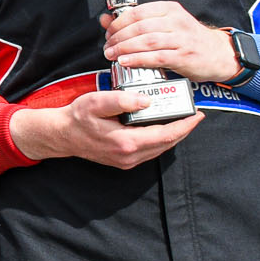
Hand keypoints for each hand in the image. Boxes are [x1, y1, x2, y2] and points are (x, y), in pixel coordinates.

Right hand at [9, 90, 201, 168]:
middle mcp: (130, 156)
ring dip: (174, 135)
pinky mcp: (124, 160)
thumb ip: (121, 99)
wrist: (61, 135)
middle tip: (194, 114)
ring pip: (160, 148)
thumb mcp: (96, 102)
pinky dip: (162, 139)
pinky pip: (151, 151)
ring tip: (182, 119)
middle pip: (167, 143)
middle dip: (184, 129)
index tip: (197, 114)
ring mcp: (127, 161)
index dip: (185, 125)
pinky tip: (163, 127)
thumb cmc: (77, 118)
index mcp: (127, 141)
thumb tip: (146, 100)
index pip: (166, 134)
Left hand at [100, 2, 237, 84]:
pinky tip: (126, 62)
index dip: (118, 23)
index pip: (138, 12)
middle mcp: (176, 21)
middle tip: (107, 46)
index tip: (108, 33)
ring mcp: (181, 39)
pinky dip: (138, 59)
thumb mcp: (164, 24)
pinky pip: (156, 57)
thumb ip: (135, 21)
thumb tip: (105, 19)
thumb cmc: (187, 38)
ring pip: (146, 41)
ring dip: (125, 49)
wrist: (218, 54)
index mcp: (169, 9)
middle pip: (140, 27)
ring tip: (112, 55)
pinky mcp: (184, 56)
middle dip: (118, 38)